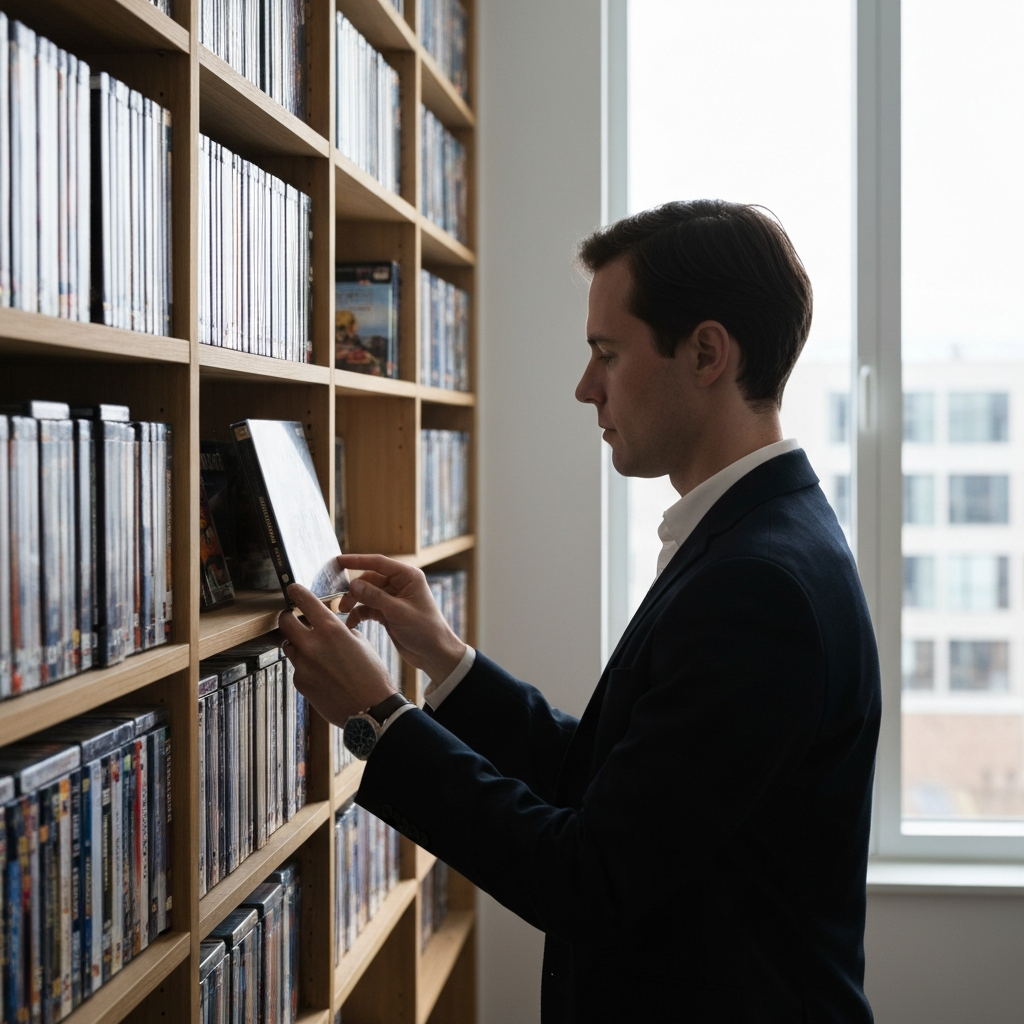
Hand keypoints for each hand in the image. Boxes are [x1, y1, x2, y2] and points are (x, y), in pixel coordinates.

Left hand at [278, 583, 395, 725]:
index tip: (292, 589)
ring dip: (297, 644)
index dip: (296, 592)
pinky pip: (297, 667)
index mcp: (331, 630)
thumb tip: (327, 628)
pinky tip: (322, 674)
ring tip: (315, 652)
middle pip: (285, 622)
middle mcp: (312, 645)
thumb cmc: (372, 676)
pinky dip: (306, 667)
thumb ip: (339, 631)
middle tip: (294, 619)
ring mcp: (303, 665)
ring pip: (289, 646)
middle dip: (289, 618)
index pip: (305, 602)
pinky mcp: (300, 683)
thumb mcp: (361, 643)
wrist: (371, 709)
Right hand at [336, 554, 466, 685]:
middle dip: (355, 590)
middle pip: (370, 579)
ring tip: (344, 612)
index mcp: (408, 576)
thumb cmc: (424, 629)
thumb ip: (375, 597)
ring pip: (367, 594)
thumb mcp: (398, 612)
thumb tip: (353, 584)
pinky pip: (368, 608)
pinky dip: (359, 614)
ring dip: (355, 602)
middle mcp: (400, 584)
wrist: (434, 654)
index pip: (379, 563)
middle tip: (342, 604)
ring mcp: (393, 598)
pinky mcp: (388, 612)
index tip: (338, 561)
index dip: (357, 560)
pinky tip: (352, 623)